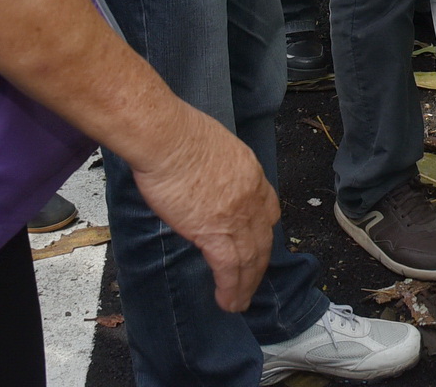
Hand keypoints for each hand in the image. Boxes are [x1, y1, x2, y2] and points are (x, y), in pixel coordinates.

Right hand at [129, 102, 278, 311]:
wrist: (166, 138)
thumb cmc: (177, 133)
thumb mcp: (213, 145)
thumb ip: (217, 168)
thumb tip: (205, 178)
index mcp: (250, 173)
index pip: (268, 208)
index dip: (263, 228)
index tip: (258, 240)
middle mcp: (251, 197)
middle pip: (262, 239)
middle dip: (259, 263)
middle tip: (252, 281)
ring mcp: (236, 216)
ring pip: (250, 259)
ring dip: (246, 284)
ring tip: (241, 302)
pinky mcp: (215, 232)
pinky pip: (229, 269)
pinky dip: (231, 288)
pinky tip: (228, 301)